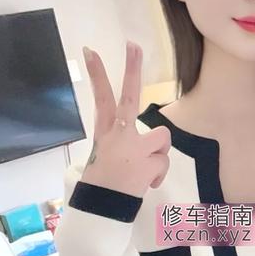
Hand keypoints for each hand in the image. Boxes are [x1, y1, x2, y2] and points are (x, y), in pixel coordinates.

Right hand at [81, 40, 170, 195]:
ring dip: (158, 153)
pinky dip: (158, 175)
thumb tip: (154, 142)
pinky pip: (163, 162)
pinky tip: (144, 184)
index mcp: (106, 132)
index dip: (96, 74)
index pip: (100, 97)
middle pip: (128, 96)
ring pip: (162, 137)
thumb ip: (127, 141)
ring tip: (143, 169)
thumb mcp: (107, 156)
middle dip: (131, 69)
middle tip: (132, 46)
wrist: (102, 209)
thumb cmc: (106, 183)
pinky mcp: (148, 162)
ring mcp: (133, 147)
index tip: (90, 50)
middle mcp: (119, 135)